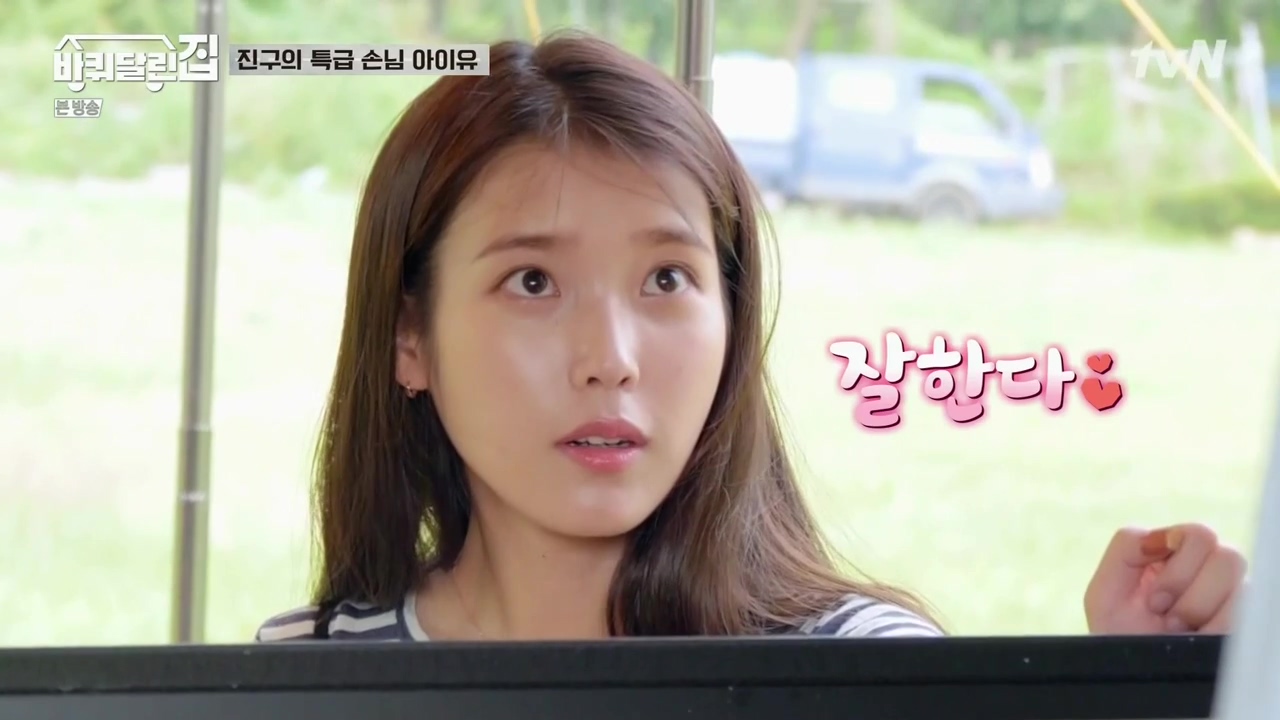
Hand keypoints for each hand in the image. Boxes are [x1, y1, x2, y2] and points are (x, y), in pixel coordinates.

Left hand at [1083, 524, 1245, 633]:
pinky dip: (1214, 630)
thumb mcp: (1105, 591)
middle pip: (1227, 555)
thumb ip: (1126, 547)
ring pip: (1240, 586)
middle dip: (1188, 591)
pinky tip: (1197, 641)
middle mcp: (1211, 572)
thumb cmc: (1118, 635)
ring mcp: (1232, 599)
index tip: (1154, 599)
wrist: (1133, 678)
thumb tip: (1167, 535)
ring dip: (1199, 611)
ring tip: (1179, 632)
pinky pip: (1246, 616)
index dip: (1177, 565)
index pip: (1200, 535)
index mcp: (1176, 556)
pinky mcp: (1244, 625)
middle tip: (1165, 618)